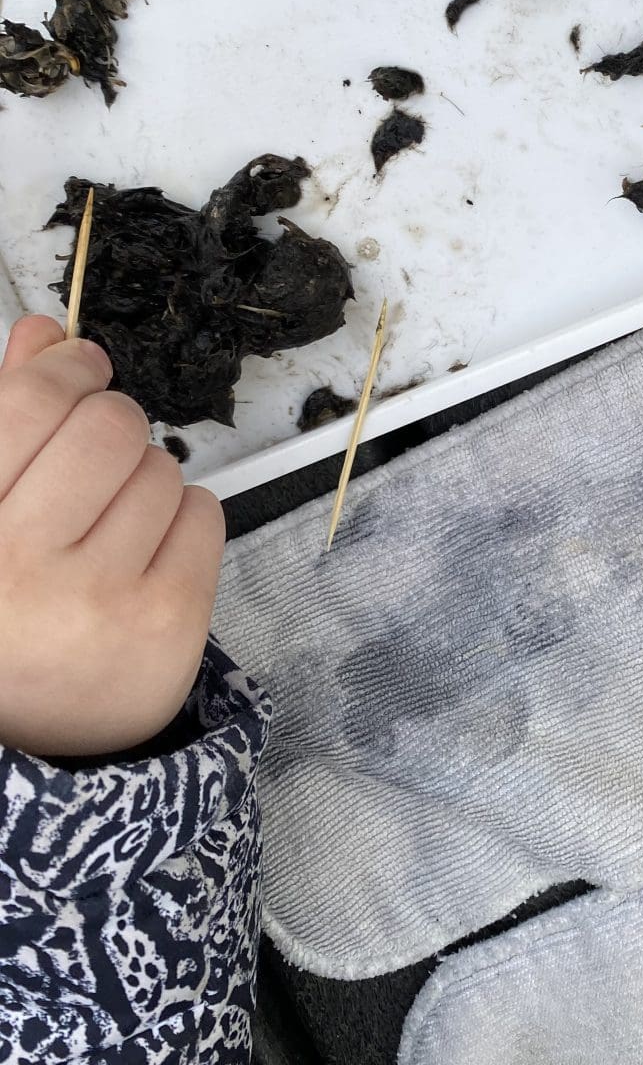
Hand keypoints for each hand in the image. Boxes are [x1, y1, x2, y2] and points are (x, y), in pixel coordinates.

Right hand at [0, 317, 223, 757]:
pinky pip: (201, 515)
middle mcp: (18, 569)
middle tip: (93, 452)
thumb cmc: (3, 605)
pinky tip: (140, 553)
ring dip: (141, 478)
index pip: (30, 404)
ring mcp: (96, 604)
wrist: (20, 731)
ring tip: (103, 524)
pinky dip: (179, 518)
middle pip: (108, 427)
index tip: (77, 362)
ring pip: (160, 469)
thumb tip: (47, 333)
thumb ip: (7, 418)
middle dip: (108, 422)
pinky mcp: (164, 627)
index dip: (63, 366)